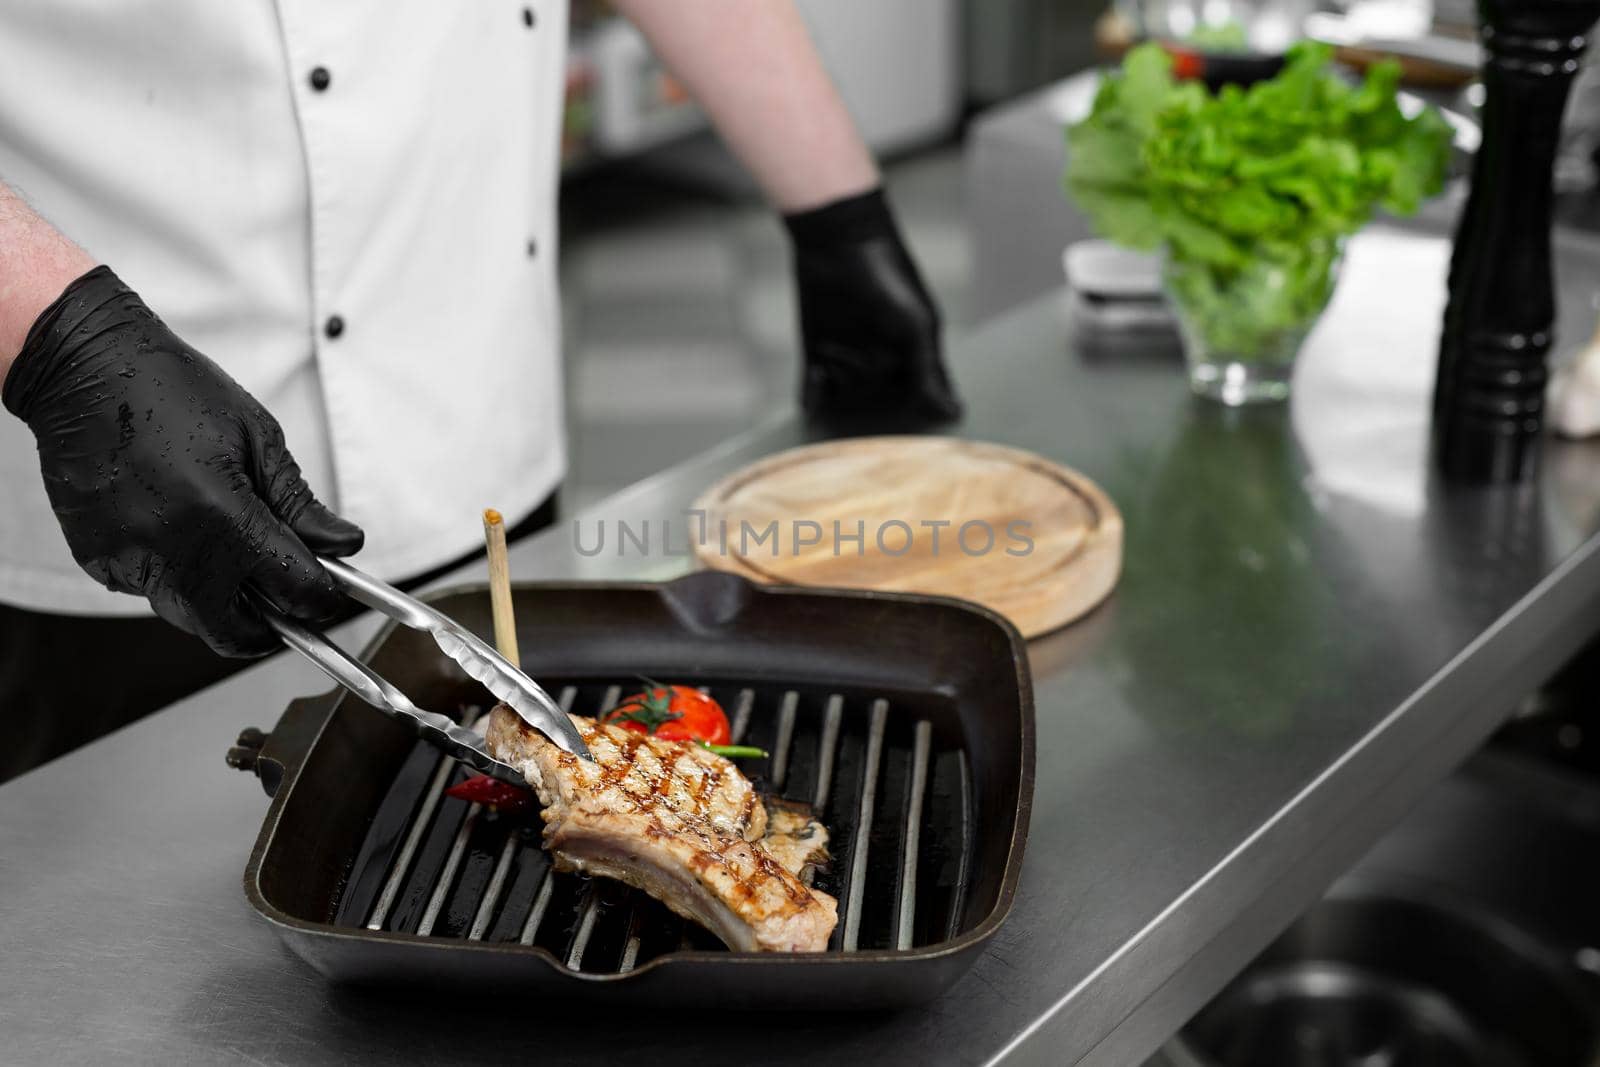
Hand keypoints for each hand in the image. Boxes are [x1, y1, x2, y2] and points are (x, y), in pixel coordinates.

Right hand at [2, 267, 362, 655]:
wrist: (85, 369)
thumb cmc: (172, 389)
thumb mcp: (257, 437)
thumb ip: (299, 503)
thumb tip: (343, 544)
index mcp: (218, 512)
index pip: (288, 586)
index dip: (319, 597)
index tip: (328, 594)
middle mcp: (169, 546)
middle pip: (232, 630)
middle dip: (268, 627)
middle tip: (287, 605)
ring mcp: (126, 557)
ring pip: (188, 615)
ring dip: (220, 601)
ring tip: (231, 554)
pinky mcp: (96, 559)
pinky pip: (149, 590)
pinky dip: (176, 576)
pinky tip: (180, 531)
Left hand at [785, 188, 961, 422]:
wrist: (836, 240)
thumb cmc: (887, 275)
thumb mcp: (916, 323)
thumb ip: (928, 370)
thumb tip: (951, 412)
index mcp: (914, 355)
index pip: (919, 398)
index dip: (916, 409)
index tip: (907, 410)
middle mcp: (882, 362)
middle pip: (879, 402)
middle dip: (871, 385)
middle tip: (867, 355)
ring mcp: (848, 361)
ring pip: (846, 399)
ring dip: (842, 379)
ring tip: (838, 348)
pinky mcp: (815, 355)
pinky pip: (813, 393)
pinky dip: (813, 396)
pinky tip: (815, 384)